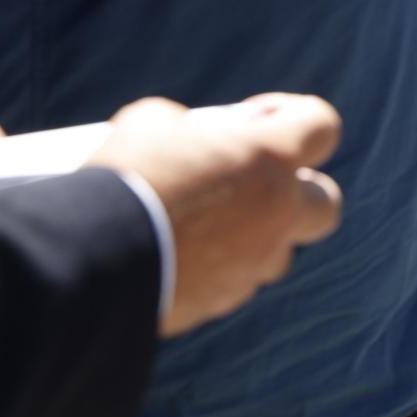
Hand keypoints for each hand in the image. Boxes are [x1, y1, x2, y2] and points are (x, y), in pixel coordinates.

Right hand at [88, 95, 343, 336]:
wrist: (90, 260)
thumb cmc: (124, 178)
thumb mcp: (148, 123)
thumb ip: (186, 127)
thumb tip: (186, 142)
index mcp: (272, 158)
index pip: (322, 126)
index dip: (294, 115)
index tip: (252, 118)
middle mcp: (278, 212)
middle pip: (326, 203)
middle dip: (299, 191)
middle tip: (252, 182)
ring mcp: (254, 262)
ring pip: (280, 251)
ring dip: (255, 235)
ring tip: (202, 221)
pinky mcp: (223, 301)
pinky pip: (235, 282)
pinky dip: (217, 268)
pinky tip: (176, 254)